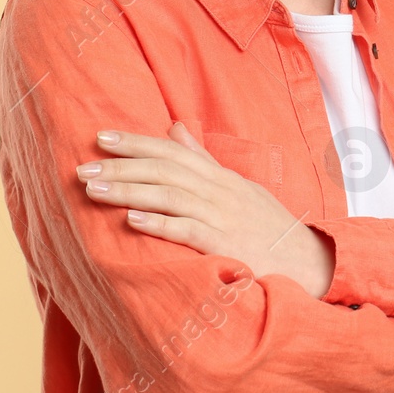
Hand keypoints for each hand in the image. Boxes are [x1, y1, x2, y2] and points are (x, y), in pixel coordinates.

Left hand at [77, 123, 335, 296]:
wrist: (310, 264)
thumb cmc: (270, 229)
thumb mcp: (240, 188)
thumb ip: (204, 161)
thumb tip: (175, 128)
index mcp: (222, 177)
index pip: (173, 151)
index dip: (137, 142)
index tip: (101, 138)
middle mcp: (221, 191)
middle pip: (165, 169)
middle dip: (122, 165)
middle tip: (83, 166)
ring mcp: (223, 217)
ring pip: (169, 195)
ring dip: (129, 190)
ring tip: (93, 189)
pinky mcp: (225, 244)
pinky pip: (187, 230)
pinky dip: (159, 223)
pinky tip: (132, 219)